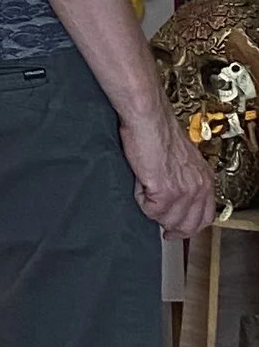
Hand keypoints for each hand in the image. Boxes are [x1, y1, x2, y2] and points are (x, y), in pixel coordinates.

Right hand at [122, 98, 214, 239]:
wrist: (148, 118)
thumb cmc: (158, 130)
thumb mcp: (183, 159)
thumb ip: (185, 180)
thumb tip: (174, 200)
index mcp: (205, 179)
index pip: (205, 216)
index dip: (188, 226)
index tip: (175, 228)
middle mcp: (199, 187)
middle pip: (189, 224)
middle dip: (171, 226)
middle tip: (157, 221)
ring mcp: (183, 192)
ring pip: (167, 219)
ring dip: (152, 209)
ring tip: (144, 189)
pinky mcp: (165, 192)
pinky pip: (149, 210)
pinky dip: (141, 200)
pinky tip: (140, 183)